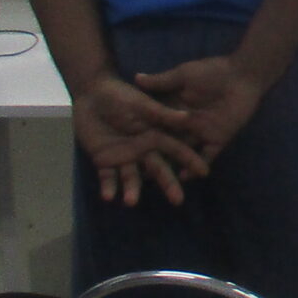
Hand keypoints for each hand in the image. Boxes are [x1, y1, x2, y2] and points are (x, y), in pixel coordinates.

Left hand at [72, 77, 209, 207]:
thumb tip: (188, 117)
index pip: (176, 150)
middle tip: (178, 201)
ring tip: (131, 202)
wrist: (93, 95)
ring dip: (132, 190)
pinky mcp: (104, 160)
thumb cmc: (121, 96)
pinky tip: (108, 197)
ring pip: (131, 177)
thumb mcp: (142, 104)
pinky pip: (107, 177)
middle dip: (168, 184)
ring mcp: (124, 157)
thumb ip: (163, 114)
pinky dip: (108, 187)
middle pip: (158, 170)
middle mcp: (143, 150)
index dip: (190, 160)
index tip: (204, 172)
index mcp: (155, 135)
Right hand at [133, 55, 268, 165]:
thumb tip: (135, 78)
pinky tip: (184, 178)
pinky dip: (196, 166)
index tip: (122, 147)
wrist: (242, 74)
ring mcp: (202, 133)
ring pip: (184, 154)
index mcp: (176, 109)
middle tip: (135, 173)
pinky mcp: (217, 139)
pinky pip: (206, 156)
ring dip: (174, 166)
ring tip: (156, 183)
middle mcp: (186, 125)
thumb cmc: (213, 72)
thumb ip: (161, 81)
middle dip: (154, 157)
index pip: (155, 126)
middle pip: (167, 143)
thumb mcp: (183, 75)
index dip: (141, 136)